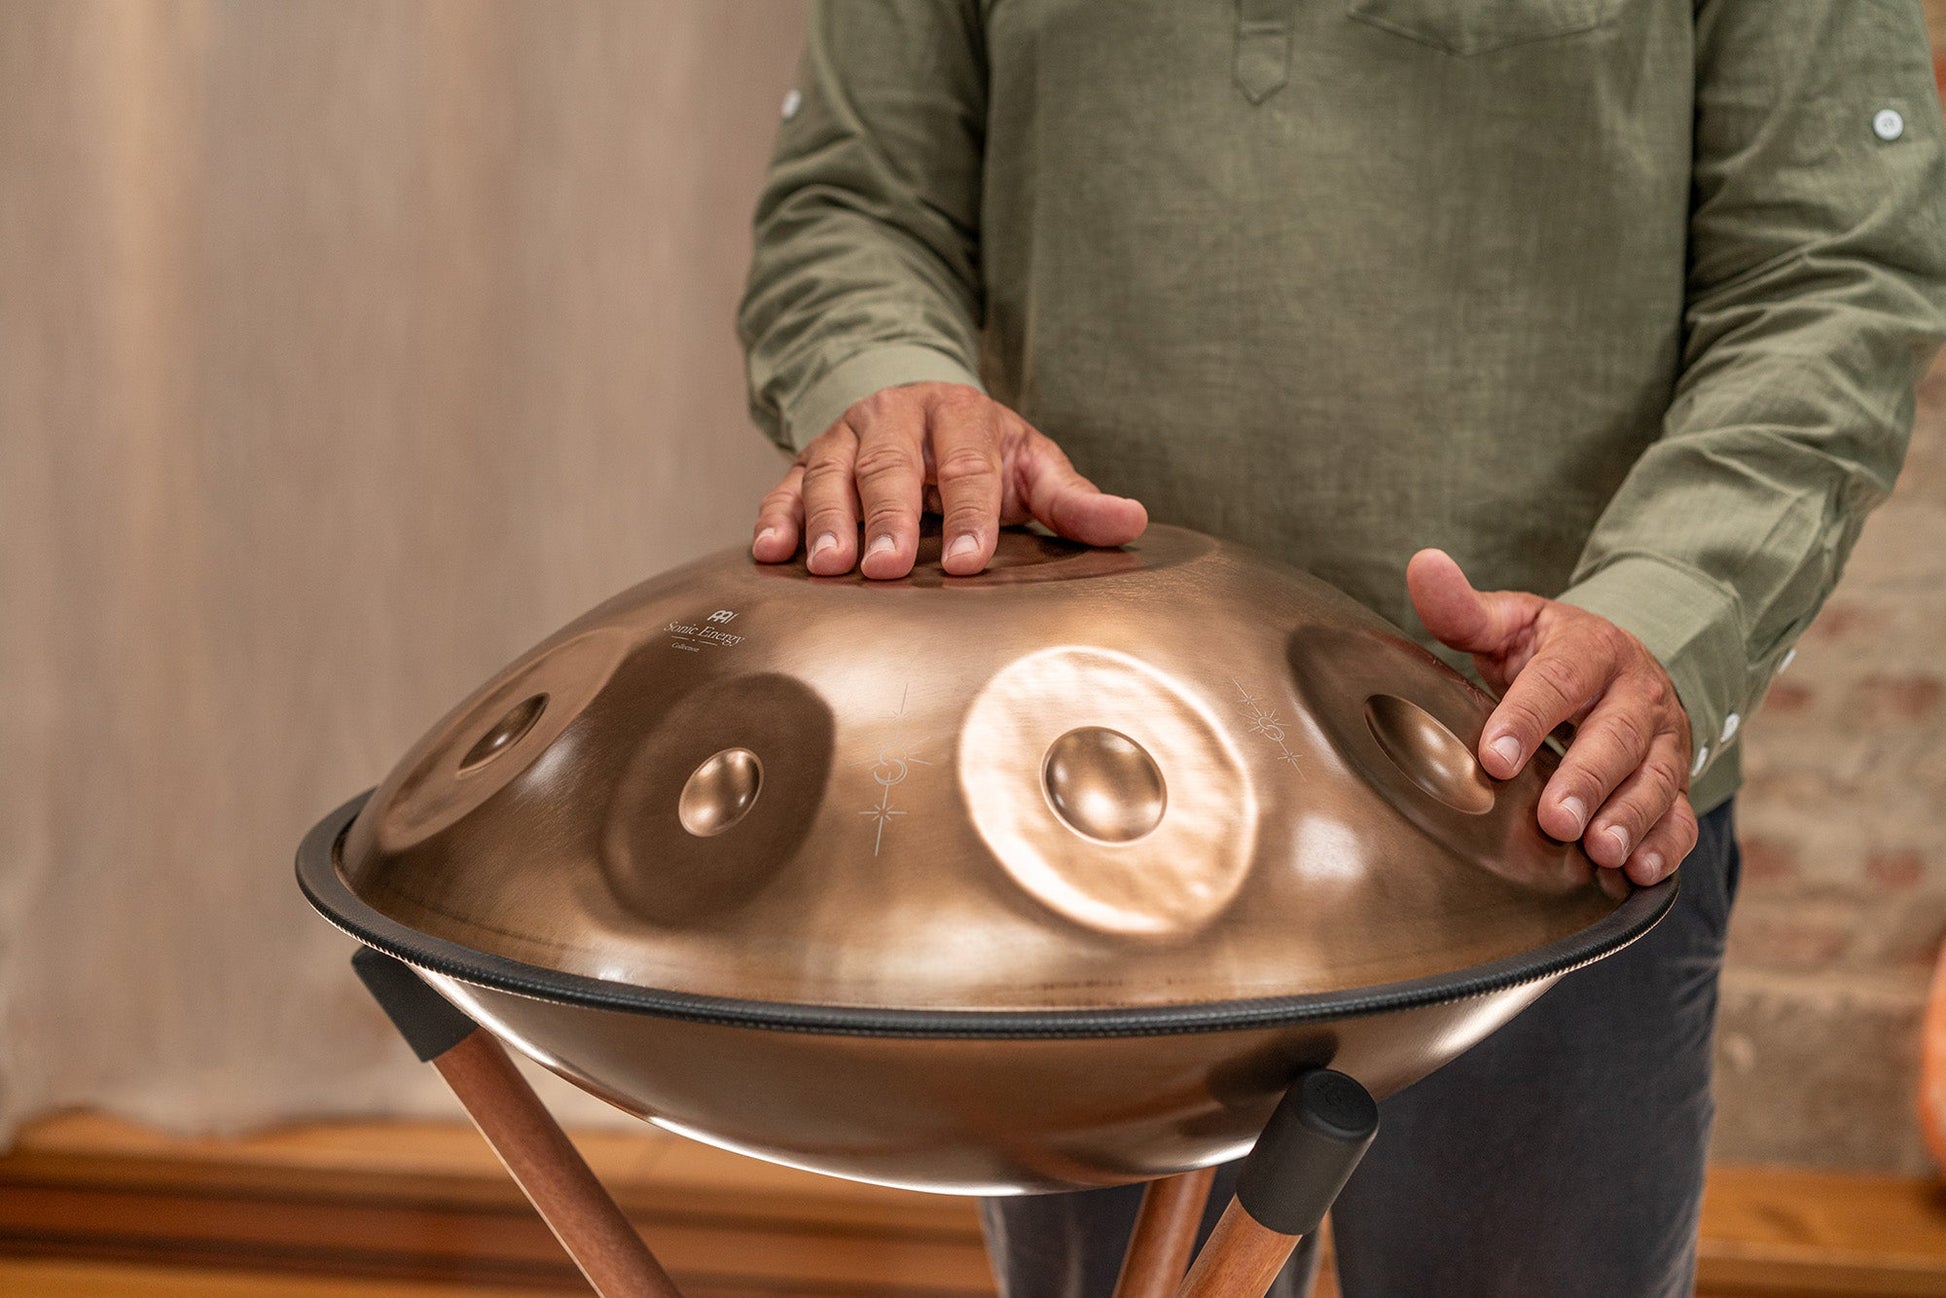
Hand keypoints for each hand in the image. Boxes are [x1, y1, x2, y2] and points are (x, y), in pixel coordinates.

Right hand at [752, 382, 1147, 577]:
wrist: (921, 409)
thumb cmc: (985, 453)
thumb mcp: (1032, 467)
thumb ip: (1073, 500)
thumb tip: (1132, 521)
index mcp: (961, 414)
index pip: (967, 465)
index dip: (971, 514)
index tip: (973, 562)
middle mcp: (897, 415)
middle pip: (890, 466)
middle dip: (890, 518)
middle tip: (889, 567)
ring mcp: (847, 435)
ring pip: (833, 473)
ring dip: (829, 521)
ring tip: (831, 568)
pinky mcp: (808, 459)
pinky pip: (787, 485)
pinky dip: (777, 516)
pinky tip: (771, 552)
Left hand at [1406, 549, 1696, 884]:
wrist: (1617, 665)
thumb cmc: (1545, 652)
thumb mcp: (1510, 624)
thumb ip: (1463, 609)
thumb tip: (1422, 564)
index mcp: (1588, 649)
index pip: (1558, 681)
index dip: (1527, 718)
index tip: (1494, 757)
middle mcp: (1634, 693)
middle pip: (1616, 737)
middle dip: (1587, 780)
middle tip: (1555, 820)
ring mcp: (1661, 739)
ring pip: (1655, 777)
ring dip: (1631, 817)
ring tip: (1602, 850)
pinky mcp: (1675, 779)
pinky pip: (1680, 813)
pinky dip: (1667, 844)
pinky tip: (1642, 871)